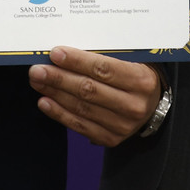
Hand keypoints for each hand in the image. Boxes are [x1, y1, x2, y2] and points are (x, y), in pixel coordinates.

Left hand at [28, 47, 162, 145]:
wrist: (152, 105)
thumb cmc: (137, 74)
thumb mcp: (132, 60)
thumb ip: (106, 55)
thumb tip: (68, 51)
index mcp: (142, 80)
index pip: (104, 70)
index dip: (77, 62)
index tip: (55, 53)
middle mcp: (134, 105)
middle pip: (89, 90)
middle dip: (59, 78)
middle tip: (37, 69)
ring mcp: (123, 125)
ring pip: (82, 108)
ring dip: (55, 94)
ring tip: (37, 82)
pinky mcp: (111, 139)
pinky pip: (80, 126)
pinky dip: (59, 113)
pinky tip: (45, 101)